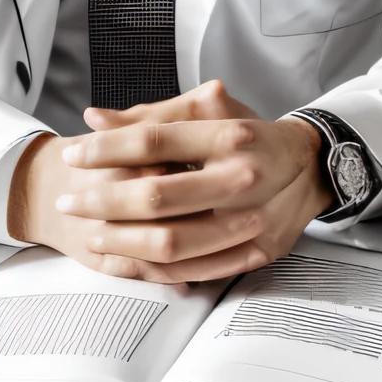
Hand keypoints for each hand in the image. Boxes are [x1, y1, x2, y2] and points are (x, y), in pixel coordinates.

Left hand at [10, 79, 332, 283]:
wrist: (311, 167)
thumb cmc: (250, 135)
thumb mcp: (210, 110)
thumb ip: (152, 115)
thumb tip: (94, 118)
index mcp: (229, 135)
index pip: (154, 141)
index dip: (106, 149)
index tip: (74, 156)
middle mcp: (241, 178)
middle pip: (158, 197)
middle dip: (103, 201)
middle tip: (70, 202)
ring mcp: (251, 221)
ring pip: (173, 242)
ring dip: (121, 241)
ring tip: (90, 234)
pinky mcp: (256, 253)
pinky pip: (194, 271)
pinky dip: (152, 269)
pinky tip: (122, 260)